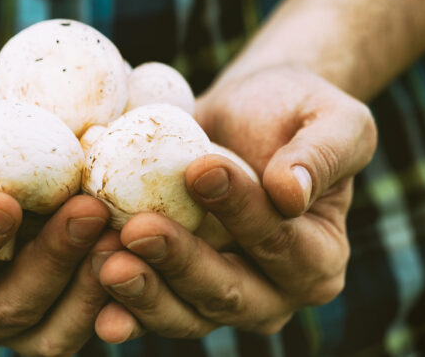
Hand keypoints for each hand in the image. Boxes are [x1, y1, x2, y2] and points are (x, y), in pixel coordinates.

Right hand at [0, 102, 116, 354]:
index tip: (4, 201)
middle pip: (4, 310)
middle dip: (49, 261)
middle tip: (88, 208)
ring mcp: (3, 318)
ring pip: (51, 327)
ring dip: (90, 283)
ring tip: (122, 228)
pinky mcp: (46, 305)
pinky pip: (82, 313)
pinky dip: (111, 287)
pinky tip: (135, 242)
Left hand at [93, 67, 376, 340]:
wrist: (243, 115)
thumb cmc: (291, 112)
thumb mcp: (333, 119)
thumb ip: (324, 154)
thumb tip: (290, 193)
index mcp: (319, 256)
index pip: (281, 242)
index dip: (242, 211)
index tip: (200, 169)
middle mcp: (272, 291)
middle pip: (227, 291)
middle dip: (181, 262)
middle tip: (137, 230)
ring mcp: (219, 297)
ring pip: (184, 312)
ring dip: (143, 292)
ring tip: (105, 260)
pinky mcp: (176, 290)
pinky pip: (149, 308)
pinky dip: (121, 304)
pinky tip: (92, 282)